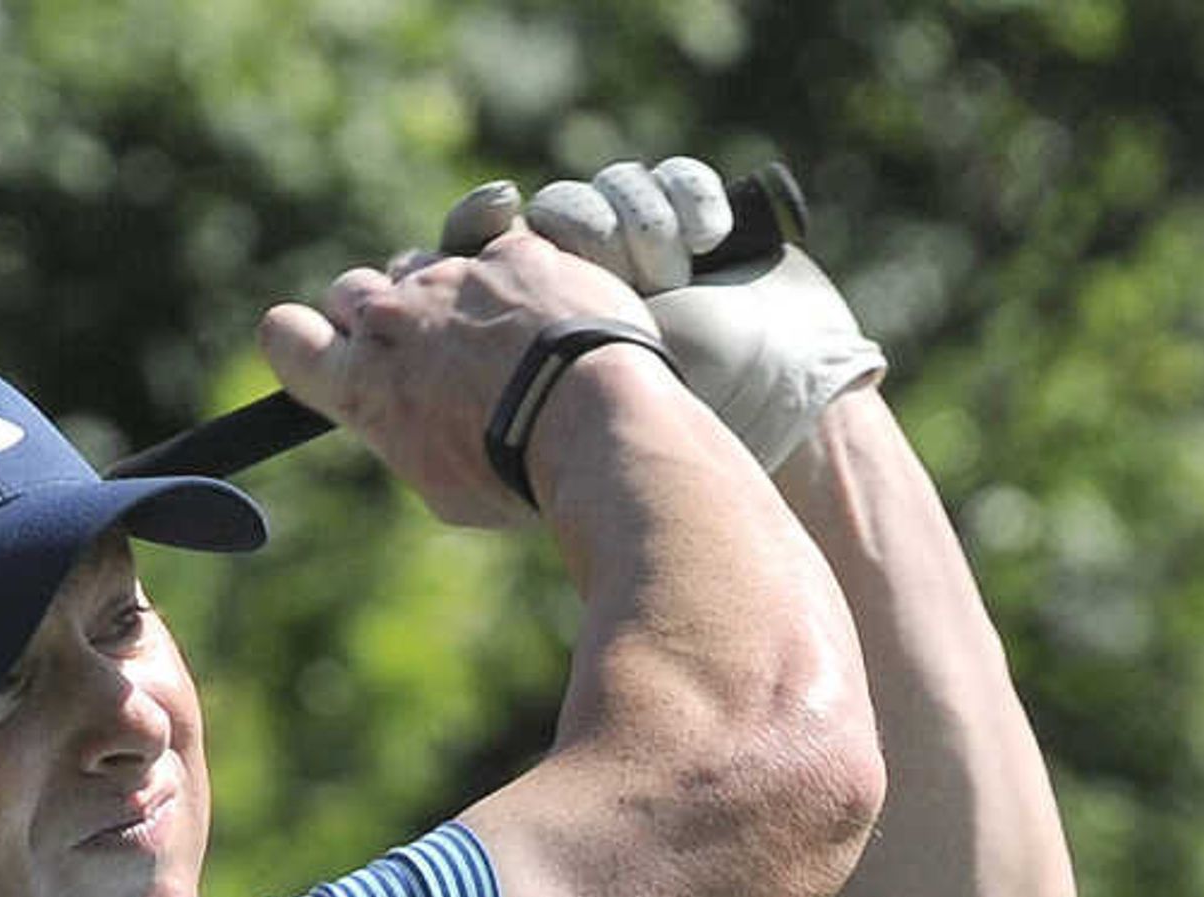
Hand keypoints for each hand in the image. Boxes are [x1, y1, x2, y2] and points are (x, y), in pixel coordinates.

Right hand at [257, 229, 660, 529]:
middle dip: (375, 314)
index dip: (299, 340)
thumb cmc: (516, 473)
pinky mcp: (512, 252)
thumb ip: (409, 432)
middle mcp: (391, 319)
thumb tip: (415, 421)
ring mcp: (451, 277)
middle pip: (351, 290)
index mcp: (359, 385)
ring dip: (444, 292)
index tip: (323, 351)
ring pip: (424, 265)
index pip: (285, 336)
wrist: (594, 422)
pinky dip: (512, 276)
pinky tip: (543, 313)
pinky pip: (494, 248)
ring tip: (495, 339)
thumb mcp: (442, 485)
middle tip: (419, 351)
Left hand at [494, 156, 885, 472]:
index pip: (490, 240)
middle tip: (622, 276)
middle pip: (560, 205)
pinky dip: (691, 198)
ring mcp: (645, 248)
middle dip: (590, 229)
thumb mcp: (561, 391)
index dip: (486, 220)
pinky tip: (710, 241)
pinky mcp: (702, 222)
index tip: (502, 213)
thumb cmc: (662, 412)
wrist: (770, 401)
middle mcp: (588, 277)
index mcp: (540, 319)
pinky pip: (677, 178)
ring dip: (644, 221)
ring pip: (618, 186)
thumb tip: (433, 298)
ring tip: (674, 275)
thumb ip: (496, 356)